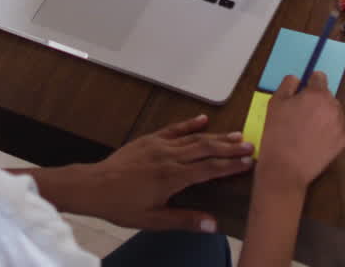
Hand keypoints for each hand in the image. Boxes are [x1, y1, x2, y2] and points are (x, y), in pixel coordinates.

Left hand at [73, 115, 253, 231]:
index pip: (209, 168)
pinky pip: (174, 129)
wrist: (93, 186)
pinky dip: (190, 124)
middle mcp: (169, 157)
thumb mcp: (153, 220)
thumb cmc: (121, 205)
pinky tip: (203, 120)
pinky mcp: (149, 140)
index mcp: (172, 177)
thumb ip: (184, 220)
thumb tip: (212, 224)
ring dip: (216, 136)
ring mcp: (159, 145)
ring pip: (194, 137)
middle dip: (230, 147)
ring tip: (236, 134)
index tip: (248, 163)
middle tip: (250, 146)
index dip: (231, 165)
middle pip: (206, 148)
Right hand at [257, 73, 344, 190]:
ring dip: (324, 114)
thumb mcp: (275, 103)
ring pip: (333, 111)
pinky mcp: (343, 141)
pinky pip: (337, 128)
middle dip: (316, 100)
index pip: (319, 77)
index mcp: (317, 94)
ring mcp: (341, 125)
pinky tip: (314, 139)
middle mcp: (333, 107)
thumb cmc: (277, 134)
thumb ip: (287, 85)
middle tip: (301, 114)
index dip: (309, 82)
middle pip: (327, 95)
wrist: (285, 168)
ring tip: (307, 128)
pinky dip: (329, 130)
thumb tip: (297, 79)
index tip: (302, 92)